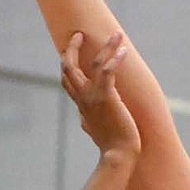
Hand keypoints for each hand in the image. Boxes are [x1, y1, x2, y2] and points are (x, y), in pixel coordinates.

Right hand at [59, 31, 140, 161]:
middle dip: (71, 48)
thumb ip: (87, 120)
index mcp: (80, 105)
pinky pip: (107, 71)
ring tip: (118, 34)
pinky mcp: (106, 97)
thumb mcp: (93, 130)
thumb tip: (83, 120)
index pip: (66, 80)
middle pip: (68, 68)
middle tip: (80, 34)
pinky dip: (115, 58)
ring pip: (92, 63)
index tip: (73, 49)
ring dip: (106, 46)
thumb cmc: (110, 146)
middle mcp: (82, 99)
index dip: (67, 63)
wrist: (118, 156)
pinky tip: (123, 50)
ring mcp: (92, 97)